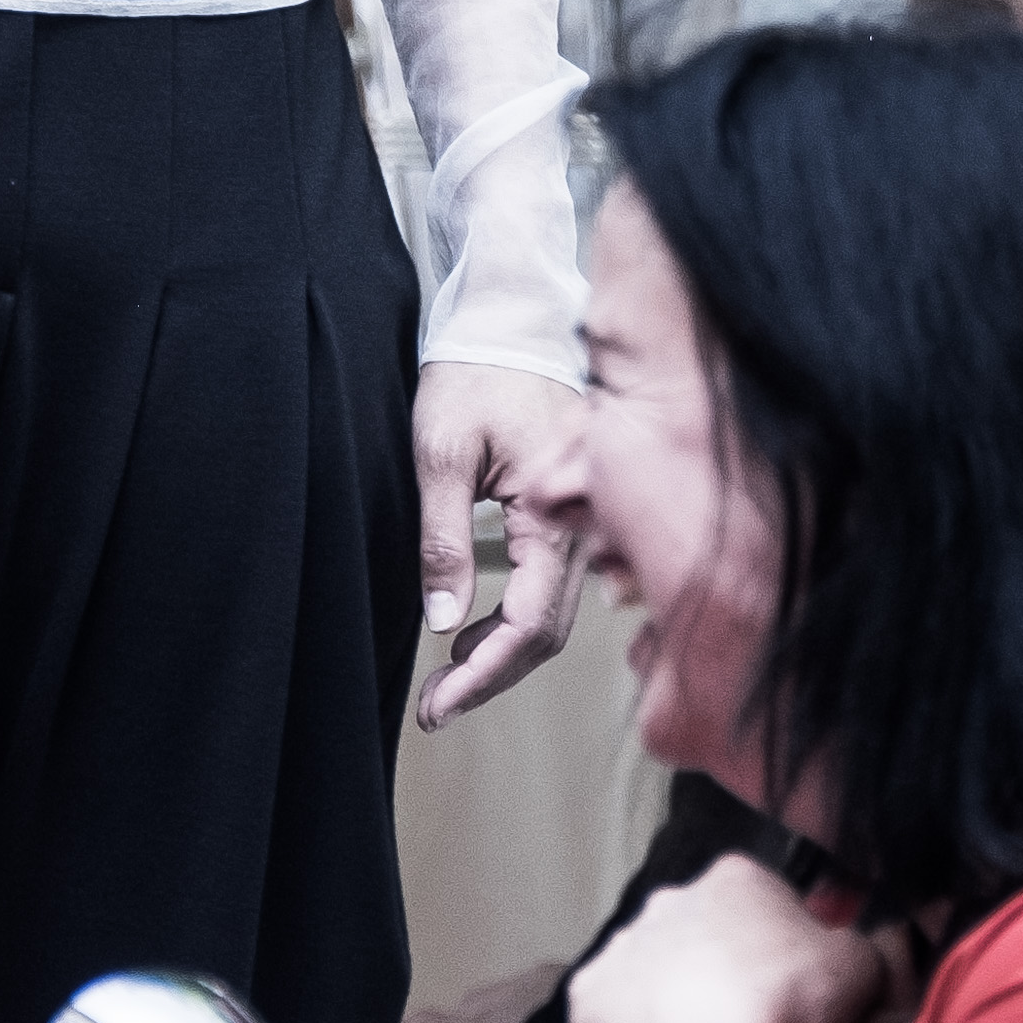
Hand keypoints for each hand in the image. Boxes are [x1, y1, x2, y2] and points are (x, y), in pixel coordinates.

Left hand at [413, 361, 589, 727]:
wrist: (513, 318)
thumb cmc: (477, 369)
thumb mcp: (441, 450)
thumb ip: (443, 538)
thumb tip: (444, 619)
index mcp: (558, 509)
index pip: (530, 623)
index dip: (484, 674)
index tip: (439, 703)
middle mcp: (586, 522)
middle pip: (549, 632)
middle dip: (491, 676)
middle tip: (434, 704)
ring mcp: (588, 518)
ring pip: (555, 613)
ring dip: (504, 652)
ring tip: (447, 674)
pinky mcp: (577, 511)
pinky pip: (557, 584)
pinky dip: (518, 617)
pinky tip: (476, 626)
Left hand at [570, 852, 905, 1022]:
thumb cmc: (785, 1005)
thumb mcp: (863, 970)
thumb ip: (866, 953)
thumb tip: (864, 959)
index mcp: (737, 880)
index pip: (771, 910)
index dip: (793, 962)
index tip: (804, 1006)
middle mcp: (671, 901)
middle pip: (712, 946)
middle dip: (737, 990)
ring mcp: (624, 947)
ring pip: (663, 985)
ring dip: (689, 1019)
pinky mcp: (588, 998)